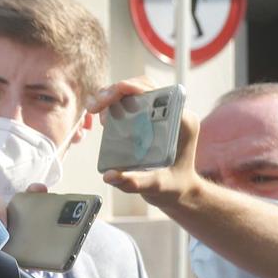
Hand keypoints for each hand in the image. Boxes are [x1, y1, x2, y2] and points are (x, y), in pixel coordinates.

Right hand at [88, 77, 201, 207]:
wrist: (179, 190)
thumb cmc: (173, 187)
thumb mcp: (156, 187)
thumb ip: (134, 182)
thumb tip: (109, 175)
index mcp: (182, 122)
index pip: (158, 93)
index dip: (133, 89)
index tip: (112, 96)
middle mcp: (174, 113)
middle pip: (143, 87)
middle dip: (116, 92)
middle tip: (95, 106)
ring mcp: (161, 114)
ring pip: (135, 92)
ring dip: (112, 96)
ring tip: (96, 111)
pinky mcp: (150, 118)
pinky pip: (132, 102)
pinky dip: (114, 104)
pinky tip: (103, 118)